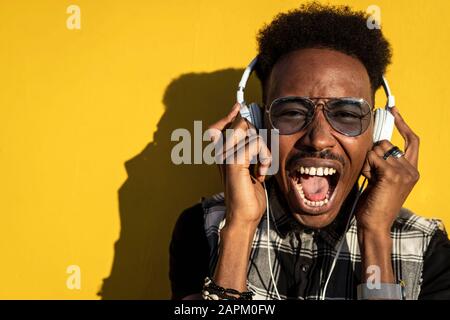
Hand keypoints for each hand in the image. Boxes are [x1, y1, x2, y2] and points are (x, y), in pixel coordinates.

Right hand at [207, 103, 271, 226]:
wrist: (244, 216)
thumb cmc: (249, 193)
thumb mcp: (251, 166)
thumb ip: (248, 147)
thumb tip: (249, 126)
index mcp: (222, 153)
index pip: (221, 124)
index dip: (230, 113)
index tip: (239, 105)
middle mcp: (220, 152)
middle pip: (240, 123)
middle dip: (257, 136)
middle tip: (261, 158)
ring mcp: (225, 156)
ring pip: (250, 131)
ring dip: (264, 149)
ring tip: (262, 167)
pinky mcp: (233, 161)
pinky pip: (255, 143)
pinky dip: (265, 157)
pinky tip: (262, 173)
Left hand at [356, 106, 419, 233]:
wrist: (375, 224)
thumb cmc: (375, 204)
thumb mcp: (382, 179)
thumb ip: (384, 163)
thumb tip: (375, 144)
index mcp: (412, 171)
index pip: (412, 141)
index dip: (403, 124)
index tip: (393, 110)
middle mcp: (411, 170)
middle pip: (386, 144)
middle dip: (372, 155)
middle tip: (371, 175)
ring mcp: (404, 172)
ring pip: (377, 150)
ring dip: (367, 163)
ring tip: (370, 181)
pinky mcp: (392, 175)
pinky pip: (372, 158)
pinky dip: (366, 168)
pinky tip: (369, 181)